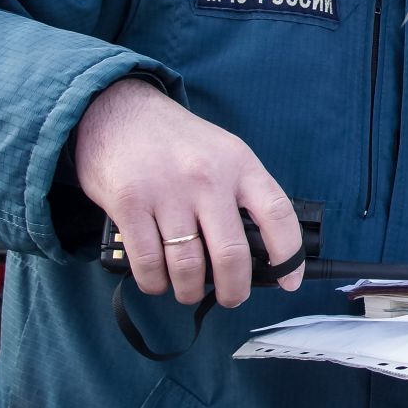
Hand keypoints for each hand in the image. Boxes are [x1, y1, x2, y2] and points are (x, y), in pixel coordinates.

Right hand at [74, 78, 305, 306]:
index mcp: (239, 163)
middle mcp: (206, 177)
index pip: (277, 214)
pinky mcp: (129, 204)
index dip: (289, 254)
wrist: (117, 110)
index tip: (290, 281)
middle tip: (233, 298)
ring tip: (189, 291)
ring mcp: (166, 191)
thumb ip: (241, 192)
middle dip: (235, 290)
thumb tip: (259, 250)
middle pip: (231, 254)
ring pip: (188, 266)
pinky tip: (159, 281)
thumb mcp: (222, 152)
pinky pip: (148, 262)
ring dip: (190, 291)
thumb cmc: (175, 141)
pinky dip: (155, 283)